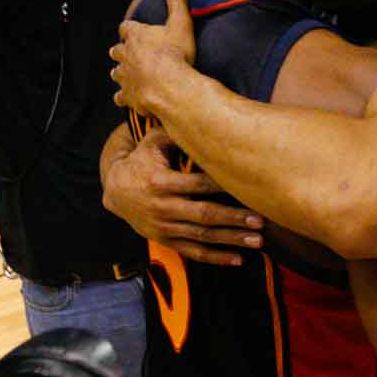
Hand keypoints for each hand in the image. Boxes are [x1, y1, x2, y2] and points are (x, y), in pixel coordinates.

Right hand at [105, 127, 264, 265]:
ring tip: (257, 240)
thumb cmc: (142, 161)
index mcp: (161, 182)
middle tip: (260, 221)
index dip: (223, 187)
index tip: (247, 188)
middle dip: (233, 219)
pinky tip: (237, 259)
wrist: (115, 191)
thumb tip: (205, 117)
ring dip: (231, 240)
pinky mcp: (166, 240)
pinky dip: (215, 258)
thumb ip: (176, 133)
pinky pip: (193, 252)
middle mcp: (163, 207)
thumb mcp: (152, 143)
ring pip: (202, 237)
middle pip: (204, 215)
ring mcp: (164, 227)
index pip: (197, 184)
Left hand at [109, 0, 196, 118]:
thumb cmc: (176, 55)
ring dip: (121, 72)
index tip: (133, 30)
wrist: (171, 86)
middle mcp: (125, 55)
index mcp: (136, 36)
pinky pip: (120, 97)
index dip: (130, 29)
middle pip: (117, 50)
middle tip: (128, 53)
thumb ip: (177, 3)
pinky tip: (129, 98)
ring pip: (116, 73)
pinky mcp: (127, 95)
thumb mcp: (180, 24)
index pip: (126, 28)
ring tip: (127, 74)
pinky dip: (124, 96)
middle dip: (122, 51)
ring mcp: (125, 76)